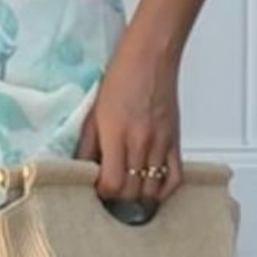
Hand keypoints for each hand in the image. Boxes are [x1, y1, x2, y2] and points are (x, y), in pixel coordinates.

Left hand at [72, 41, 181, 202]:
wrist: (151, 56)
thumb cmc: (121, 77)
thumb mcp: (94, 111)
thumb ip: (87, 145)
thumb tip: (80, 169)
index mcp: (117, 134)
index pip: (112, 183)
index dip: (102, 193)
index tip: (96, 189)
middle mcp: (141, 142)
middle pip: (132, 192)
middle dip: (118, 200)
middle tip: (109, 195)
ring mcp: (161, 143)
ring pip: (152, 190)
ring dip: (139, 198)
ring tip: (128, 195)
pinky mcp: (175, 141)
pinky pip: (175, 177)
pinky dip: (164, 190)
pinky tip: (152, 190)